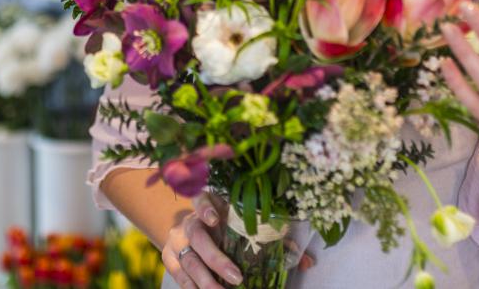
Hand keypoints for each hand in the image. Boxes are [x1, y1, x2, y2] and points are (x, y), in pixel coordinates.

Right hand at [161, 192, 314, 287]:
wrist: (190, 231)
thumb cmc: (225, 227)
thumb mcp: (243, 226)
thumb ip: (273, 239)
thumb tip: (307, 262)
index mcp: (209, 205)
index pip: (200, 199)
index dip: (205, 207)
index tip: (215, 217)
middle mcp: (190, 221)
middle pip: (197, 236)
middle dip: (215, 258)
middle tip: (237, 277)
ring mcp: (177, 241)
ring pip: (188, 261)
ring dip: (205, 281)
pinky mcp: (170, 259)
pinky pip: (180, 277)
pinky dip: (193, 288)